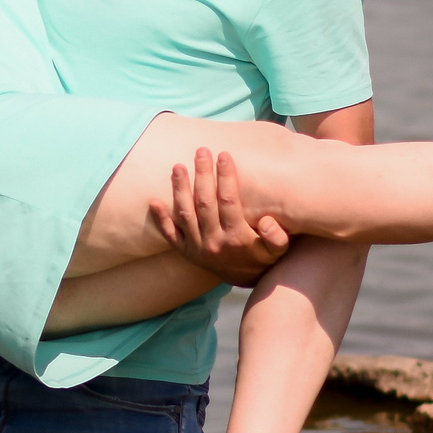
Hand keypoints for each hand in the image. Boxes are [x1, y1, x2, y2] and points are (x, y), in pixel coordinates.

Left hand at [150, 147, 289, 286]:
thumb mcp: (278, 250)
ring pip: (185, 214)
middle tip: (201, 151)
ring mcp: (197, 248)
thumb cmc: (263, 257)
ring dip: (180, 189)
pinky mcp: (186, 252)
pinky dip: (161, 219)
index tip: (224, 155)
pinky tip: (154, 201)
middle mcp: (214, 242)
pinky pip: (170, 235)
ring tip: (178, 167)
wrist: (246, 280)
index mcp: (237, 238)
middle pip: (204, 203)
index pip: (229, 201)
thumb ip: (276, 236)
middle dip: (203, 175)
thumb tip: (268, 221)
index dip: (226, 177)